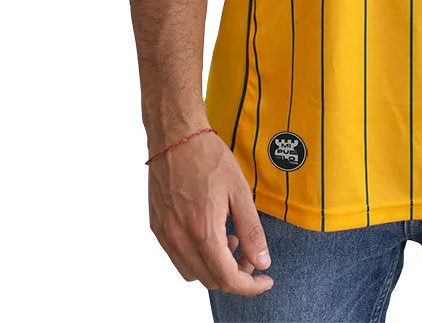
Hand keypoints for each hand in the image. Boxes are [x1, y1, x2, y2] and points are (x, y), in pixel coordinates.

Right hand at [148, 130, 274, 294]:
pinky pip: (178, 257)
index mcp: (203, 232)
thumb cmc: (209, 157)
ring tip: (230, 240)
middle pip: (210, 280)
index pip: (228, 279)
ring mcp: (165, 234)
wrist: (175, 136)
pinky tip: (210, 232)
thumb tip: (262, 261)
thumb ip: (251, 231)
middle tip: (251, 254)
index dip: (250, 286)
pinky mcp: (157, 227)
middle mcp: (180, 239)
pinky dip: (197, 256)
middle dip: (235, 275)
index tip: (265, 279)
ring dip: (215, 267)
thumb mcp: (239, 192)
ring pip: (192, 273)